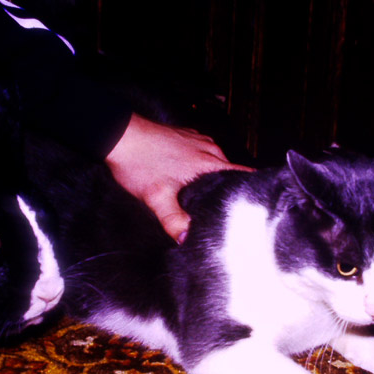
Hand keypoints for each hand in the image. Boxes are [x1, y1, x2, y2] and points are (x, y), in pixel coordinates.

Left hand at [105, 113, 251, 241]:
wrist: (118, 134)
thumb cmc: (138, 162)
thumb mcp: (157, 198)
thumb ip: (174, 221)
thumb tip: (188, 239)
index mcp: (210, 162)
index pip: (244, 176)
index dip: (252, 191)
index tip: (256, 205)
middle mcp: (209, 149)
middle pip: (230, 174)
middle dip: (227, 191)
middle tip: (222, 211)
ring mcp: (198, 141)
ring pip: (215, 164)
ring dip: (212, 179)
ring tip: (205, 197)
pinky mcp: (185, 137)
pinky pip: (202, 155)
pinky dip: (199, 167)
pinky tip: (186, 179)